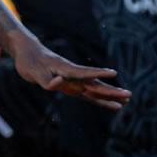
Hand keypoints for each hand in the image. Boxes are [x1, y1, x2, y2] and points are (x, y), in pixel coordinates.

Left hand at [8, 32, 130, 110]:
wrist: (28, 53)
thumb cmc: (30, 61)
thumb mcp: (34, 72)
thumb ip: (47, 80)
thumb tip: (60, 84)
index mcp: (65, 69)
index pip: (83, 73)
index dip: (97, 73)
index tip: (113, 72)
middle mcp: (72, 75)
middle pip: (94, 84)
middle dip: (111, 91)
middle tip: (128, 96)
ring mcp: (73, 80)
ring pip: (94, 89)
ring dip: (108, 96)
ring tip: (126, 101)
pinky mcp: (69, 85)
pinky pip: (86, 94)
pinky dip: (98, 99)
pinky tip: (109, 104)